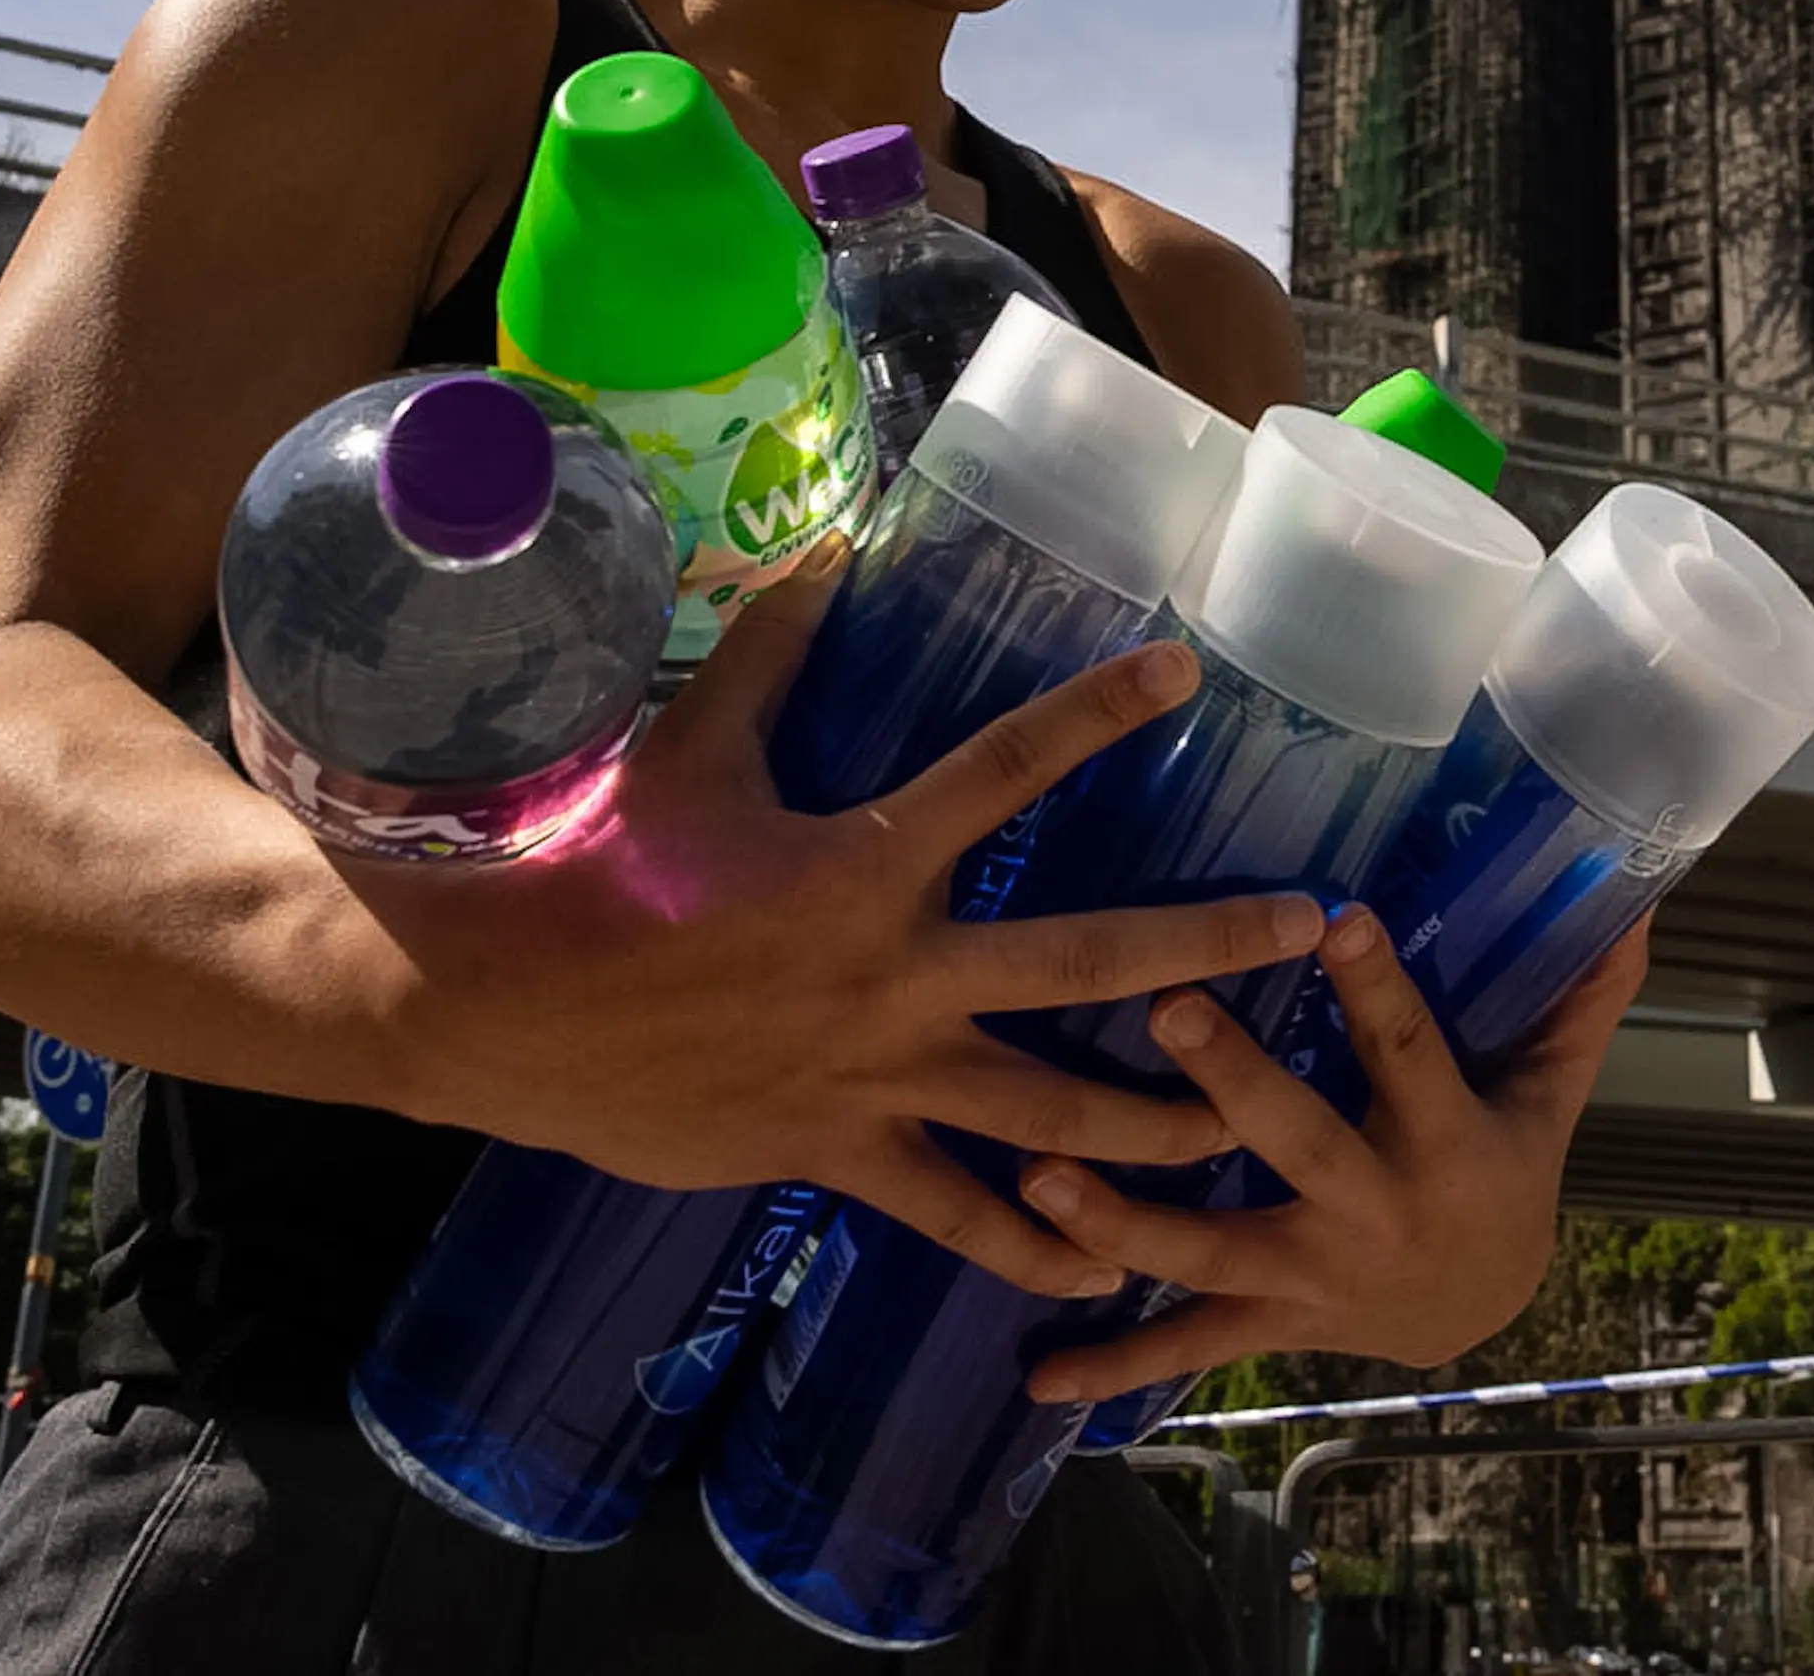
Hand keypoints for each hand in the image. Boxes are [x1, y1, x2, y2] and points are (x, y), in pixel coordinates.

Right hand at [364, 541, 1327, 1300]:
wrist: (504, 1014)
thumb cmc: (598, 870)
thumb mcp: (689, 748)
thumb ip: (774, 651)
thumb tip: (827, 545)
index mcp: (867, 860)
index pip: (1006, 769)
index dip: (1095, 715)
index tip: (1182, 673)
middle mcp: (896, 971)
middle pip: (1082, 959)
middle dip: (1205, 947)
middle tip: (1309, 930)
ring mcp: (875, 1073)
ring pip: (1048, 1109)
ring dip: (1154, 1119)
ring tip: (1247, 1127)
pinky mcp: (836, 1150)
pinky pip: (951, 1213)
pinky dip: (1028, 1243)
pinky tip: (1102, 1268)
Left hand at [1012, 907, 1651, 1400]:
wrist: (1480, 1308)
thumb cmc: (1505, 1165)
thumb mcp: (1549, 1090)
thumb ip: (1578, 996)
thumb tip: (1637, 896)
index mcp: (1444, 1140)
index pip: (1414, 1052)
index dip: (1379, 990)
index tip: (1335, 917)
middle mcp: (1373, 1210)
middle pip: (1297, 1143)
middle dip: (1231, 1080)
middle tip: (1164, 1006)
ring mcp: (1311, 1275)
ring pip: (1212, 1252)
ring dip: (1121, 1222)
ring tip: (1039, 1177)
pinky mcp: (1266, 1320)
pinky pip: (1185, 1345)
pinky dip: (1112, 1362)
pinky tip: (1036, 1378)